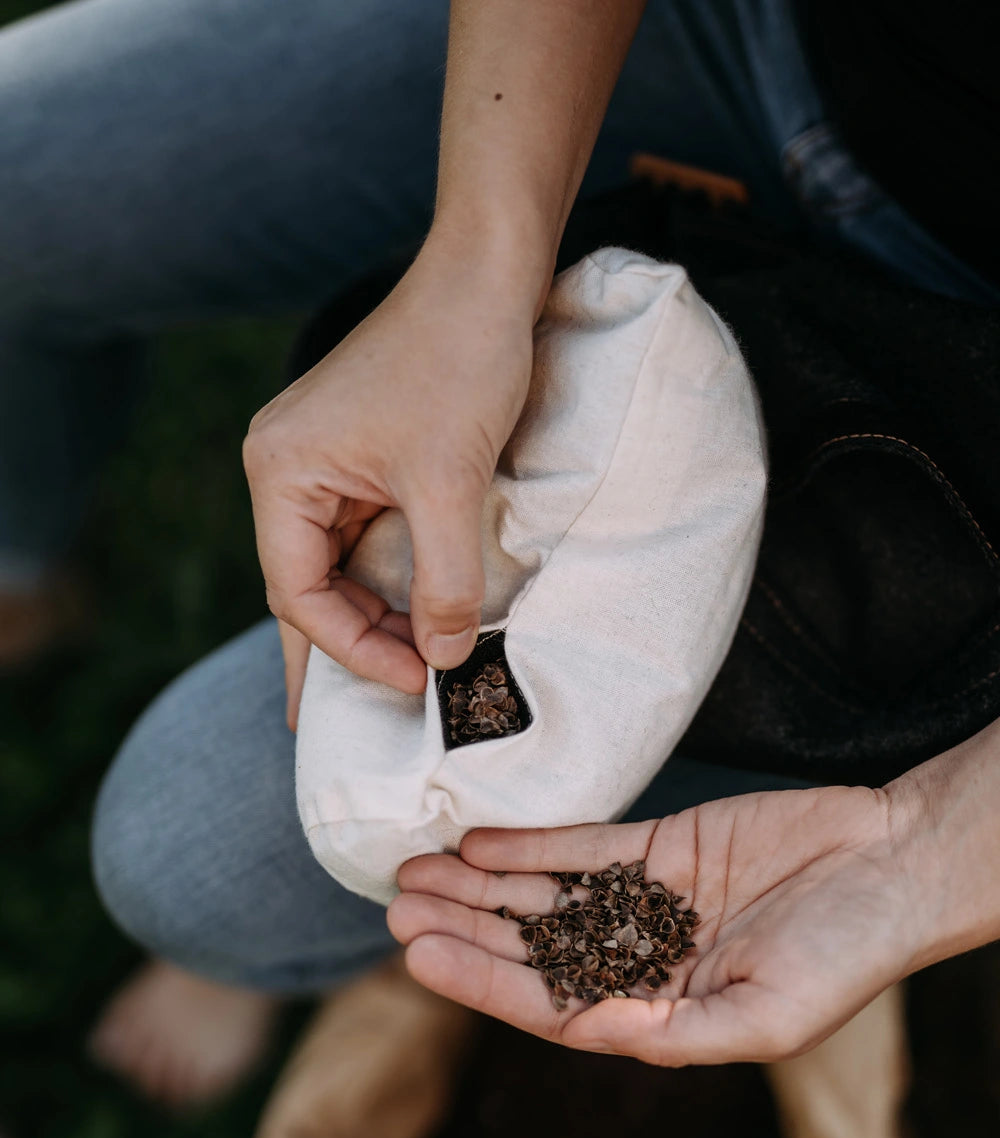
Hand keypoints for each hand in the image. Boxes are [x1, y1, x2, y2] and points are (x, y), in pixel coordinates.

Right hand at [243, 237, 536, 724]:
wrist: (487, 274)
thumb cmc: (458, 361)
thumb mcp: (450, 484)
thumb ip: (443, 580)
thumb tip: (444, 659)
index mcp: (281, 472)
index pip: (298, 593)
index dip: (353, 649)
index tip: (417, 679)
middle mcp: (287, 469)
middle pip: (307, 587)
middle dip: (350, 648)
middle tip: (379, 714)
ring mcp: (323, 462)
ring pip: (337, 568)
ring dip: (372, 619)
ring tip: (402, 679)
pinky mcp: (363, 457)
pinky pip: (363, 539)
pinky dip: (386, 583)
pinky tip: (406, 623)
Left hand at [388, 785, 926, 1064]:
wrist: (893, 865)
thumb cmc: (845, 956)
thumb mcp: (765, 1017)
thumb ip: (673, 1033)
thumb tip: (589, 1031)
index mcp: (663, 1013)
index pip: (552, 1004)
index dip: (482, 981)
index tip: (420, 956)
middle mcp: (644, 959)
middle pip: (533, 946)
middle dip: (466, 928)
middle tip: (396, 907)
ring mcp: (648, 899)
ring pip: (546, 893)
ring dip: (482, 885)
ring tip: (415, 871)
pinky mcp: (661, 845)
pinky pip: (582, 844)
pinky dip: (530, 842)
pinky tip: (476, 841)